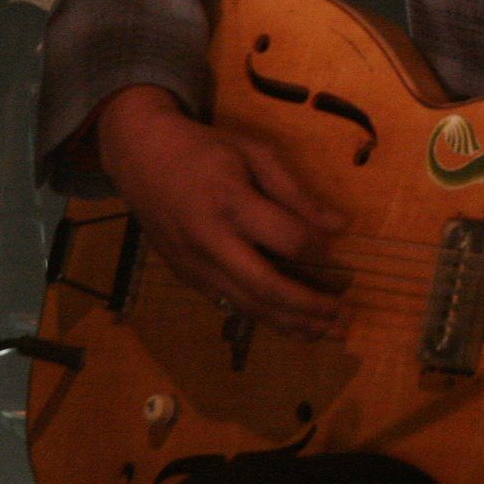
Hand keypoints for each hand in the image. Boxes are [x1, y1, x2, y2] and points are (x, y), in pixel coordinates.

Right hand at [96, 84, 346, 338]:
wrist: (139, 155)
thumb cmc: (204, 149)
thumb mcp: (254, 153)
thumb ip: (296, 193)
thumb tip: (341, 226)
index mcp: (231, 203)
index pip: (287, 240)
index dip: (320, 252)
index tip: (341, 257)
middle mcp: (210, 241)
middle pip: (265, 286)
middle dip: (308, 307)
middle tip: (344, 318)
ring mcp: (193, 264)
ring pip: (246, 305)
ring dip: (290, 324)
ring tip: (327, 333)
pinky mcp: (185, 275)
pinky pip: (228, 303)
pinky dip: (262, 317)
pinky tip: (290, 325)